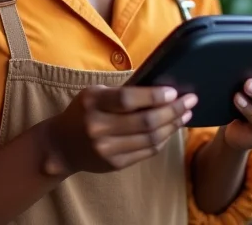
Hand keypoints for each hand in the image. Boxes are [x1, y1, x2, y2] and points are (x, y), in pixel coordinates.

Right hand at [43, 85, 196, 175]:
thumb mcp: (95, 93)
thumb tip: (158, 87)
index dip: (153, 96)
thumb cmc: (83, 111)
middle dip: (172, 110)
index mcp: (93, 103)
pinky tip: (171, 129)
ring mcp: (107, 149)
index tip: (173, 91)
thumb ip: (121, 93)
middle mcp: (98, 127)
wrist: (62, 145)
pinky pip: (146, 152)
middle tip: (190, 100)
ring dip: (172, 126)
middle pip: (144, 121)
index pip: (127, 100)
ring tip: (186, 114)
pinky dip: (163, 139)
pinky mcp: (115, 164)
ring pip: (150, 139)